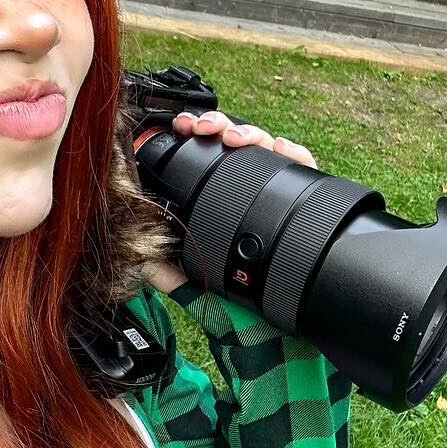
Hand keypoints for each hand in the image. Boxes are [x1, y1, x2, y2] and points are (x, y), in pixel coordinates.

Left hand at [140, 110, 318, 294]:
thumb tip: (142, 262)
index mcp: (220, 198)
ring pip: (266, 146)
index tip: (181, 127)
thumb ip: (167, 272)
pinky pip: (304, 168)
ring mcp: (277, 191)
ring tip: (234, 139)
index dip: (194, 133)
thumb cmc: (234, 296)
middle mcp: (249, 189)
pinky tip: (280, 148)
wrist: (270, 322)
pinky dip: (294, 153)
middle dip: (218, 124)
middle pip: (236, 142)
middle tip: (204, 129)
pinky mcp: (305, 201)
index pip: (207, 156)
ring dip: (249, 133)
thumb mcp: (193, 279)